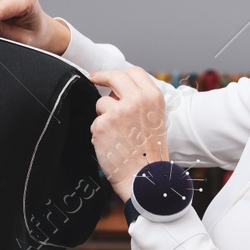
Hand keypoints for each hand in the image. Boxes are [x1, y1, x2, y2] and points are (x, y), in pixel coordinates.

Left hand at [88, 67, 168, 201]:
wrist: (145, 177)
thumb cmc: (150, 153)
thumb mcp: (155, 119)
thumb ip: (140, 101)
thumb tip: (118, 90)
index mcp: (153, 98)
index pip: (134, 72)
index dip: (118, 73)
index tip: (107, 76)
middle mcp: (136, 100)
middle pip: (115, 77)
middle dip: (102, 77)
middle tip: (93, 78)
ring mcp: (118, 111)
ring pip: (102, 103)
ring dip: (104, 115)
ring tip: (118, 134)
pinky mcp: (102, 125)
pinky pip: (96, 122)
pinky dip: (100, 133)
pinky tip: (112, 144)